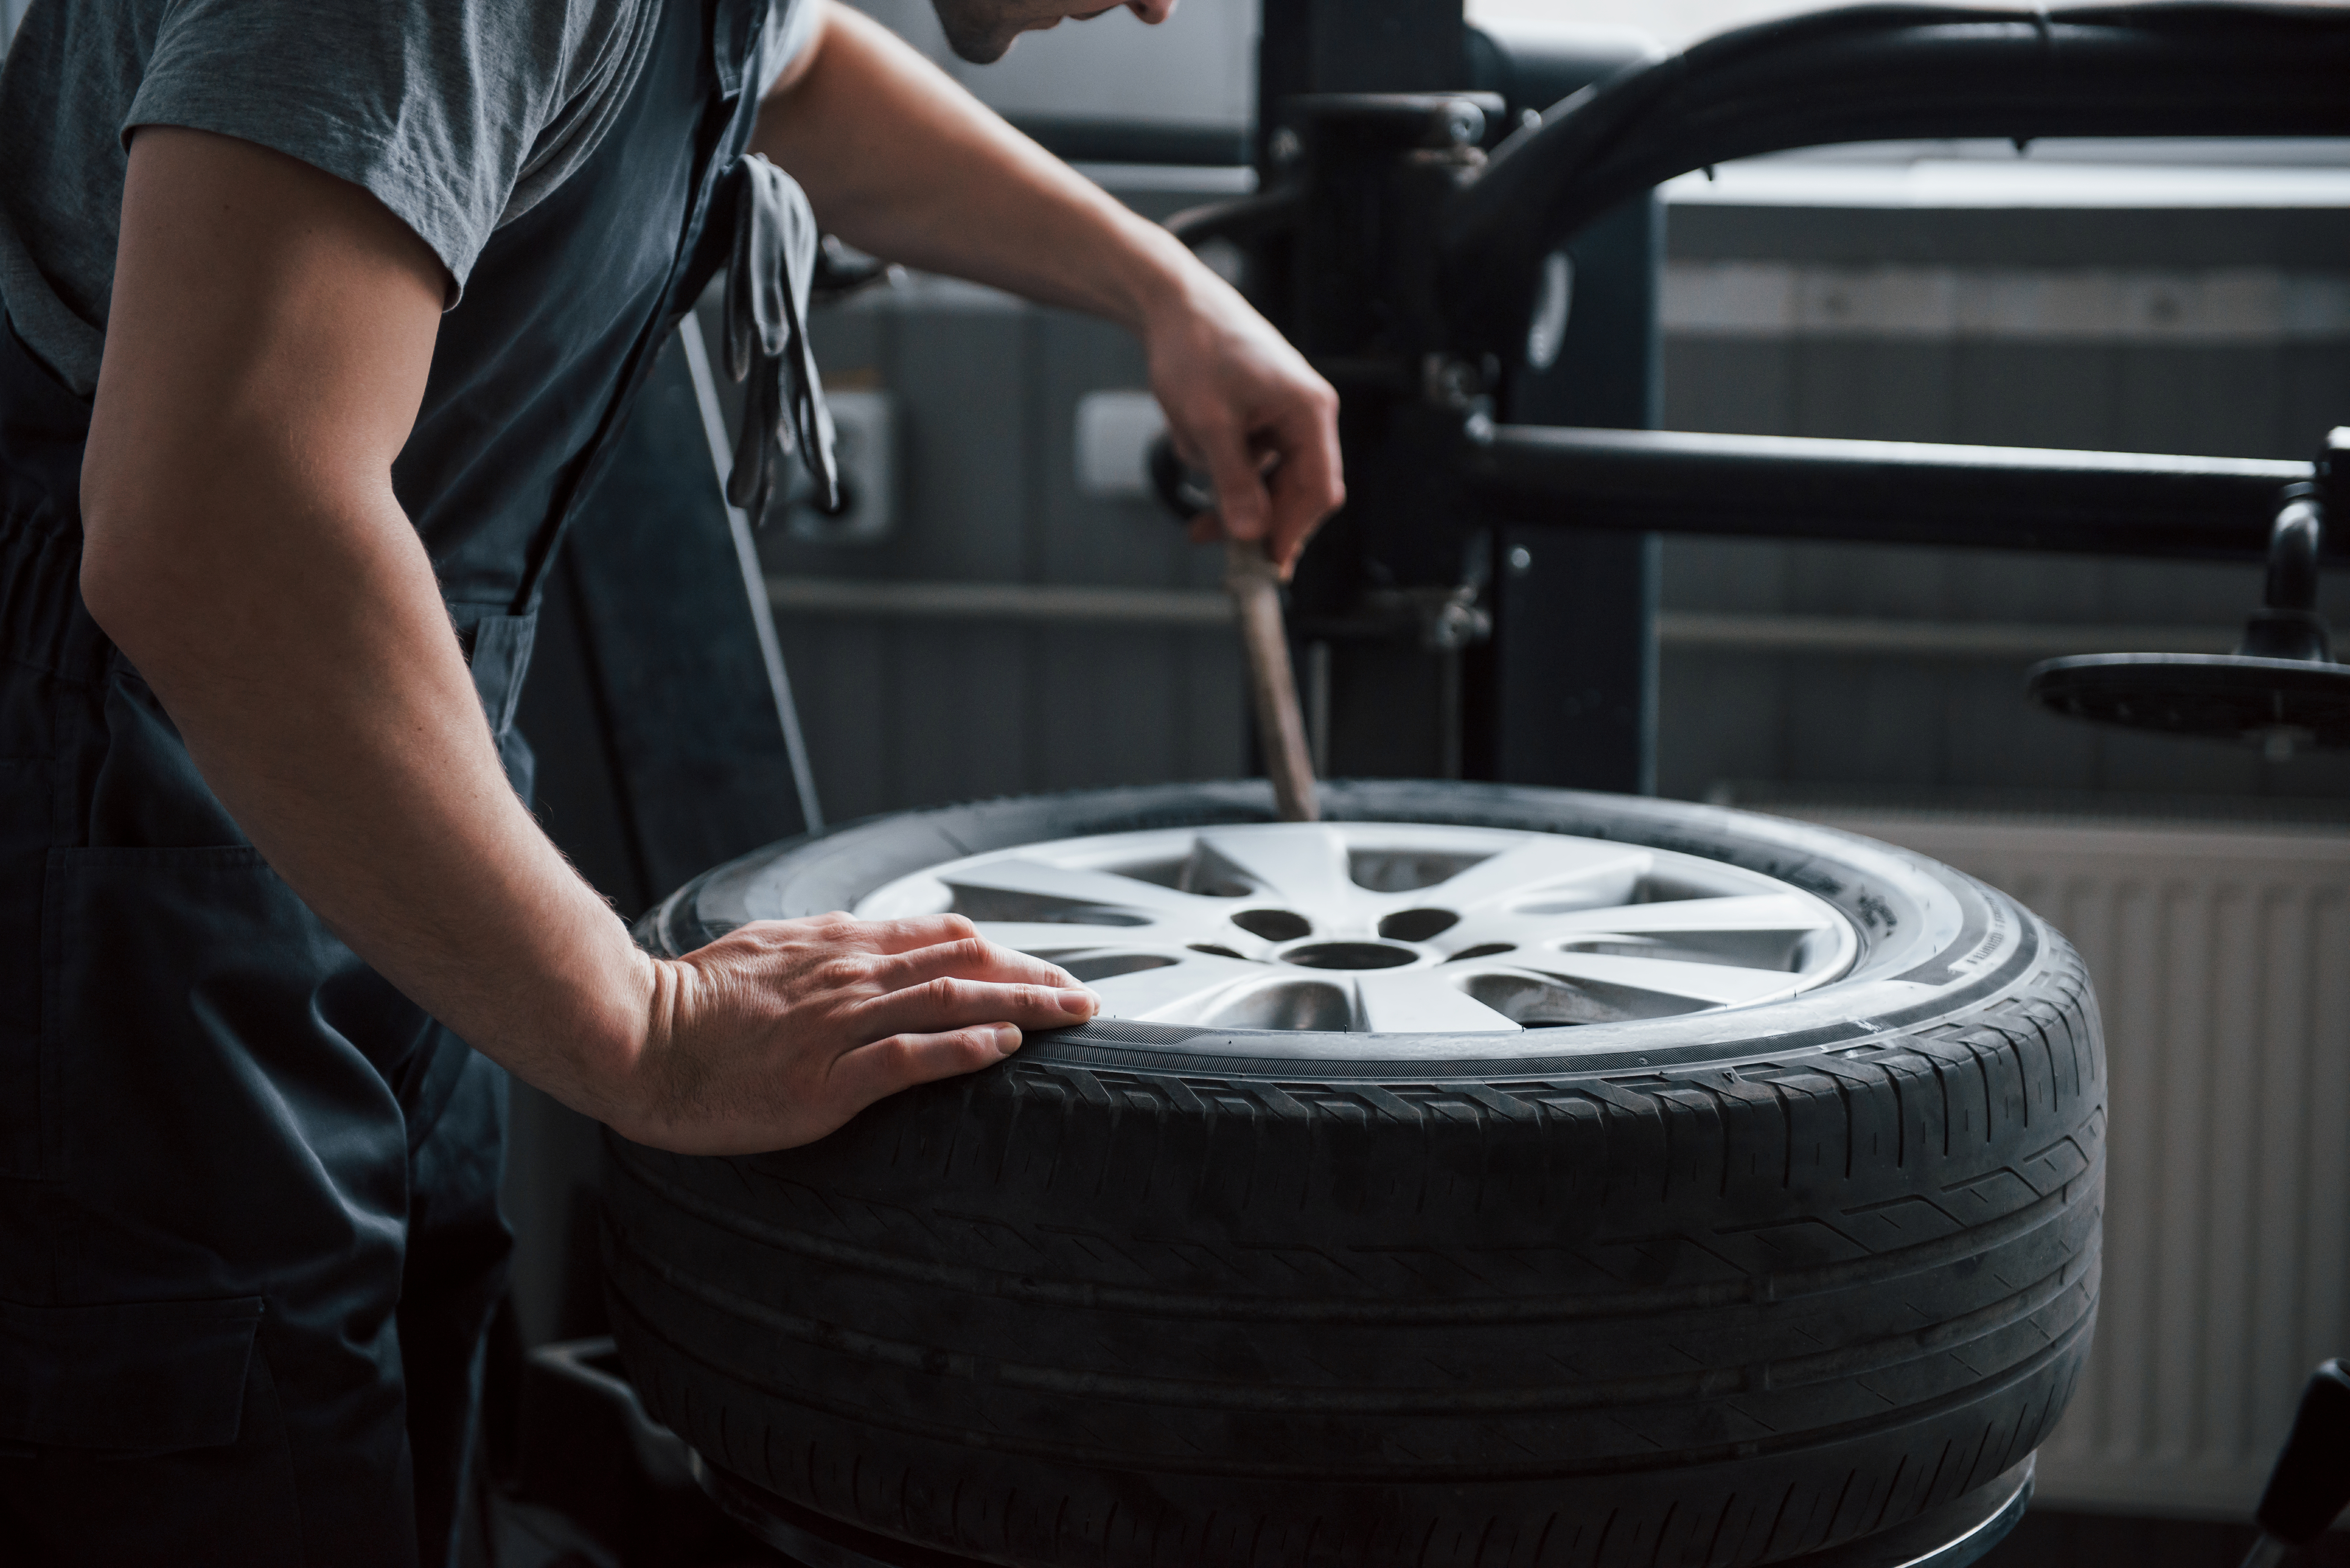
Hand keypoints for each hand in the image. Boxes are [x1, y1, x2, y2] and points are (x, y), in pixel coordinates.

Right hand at [608, 914, 1098, 1154]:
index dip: (1005, 949)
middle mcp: (850, 976)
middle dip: (1035, 975)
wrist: (634, 1035)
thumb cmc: (692, 1001)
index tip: (1045, 967)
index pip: (944, 936)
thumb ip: (825, 947)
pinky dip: (963, 1047)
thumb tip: (870, 940)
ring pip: (951, 1000)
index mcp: (838, 946)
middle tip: (1086, 996)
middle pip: (965, 962)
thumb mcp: (768, 950)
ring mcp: (839, 1026)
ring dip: (1023, 1005)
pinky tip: (1003, 1045)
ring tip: (1072, 1014)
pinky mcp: (824, 1079)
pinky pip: (908, 1057)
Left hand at [1144, 265, 1343, 577]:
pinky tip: (1190, 440)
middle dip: (1252, 514)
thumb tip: (1252, 533)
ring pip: (1267, 478)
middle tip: (1209, 537)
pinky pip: (1250, 459)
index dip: (1293, 532)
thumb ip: (1234, 479)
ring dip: (1228, 486)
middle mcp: (1307, 414)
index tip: (1262, 564)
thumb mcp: (1208, 422)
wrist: (1173, 303)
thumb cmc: (1195, 348)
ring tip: (1187, 453)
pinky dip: (1221, 465)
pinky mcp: (1263, 416)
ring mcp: (1285, 416)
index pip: (1318, 490)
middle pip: (1295, 490)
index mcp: (1309, 411)